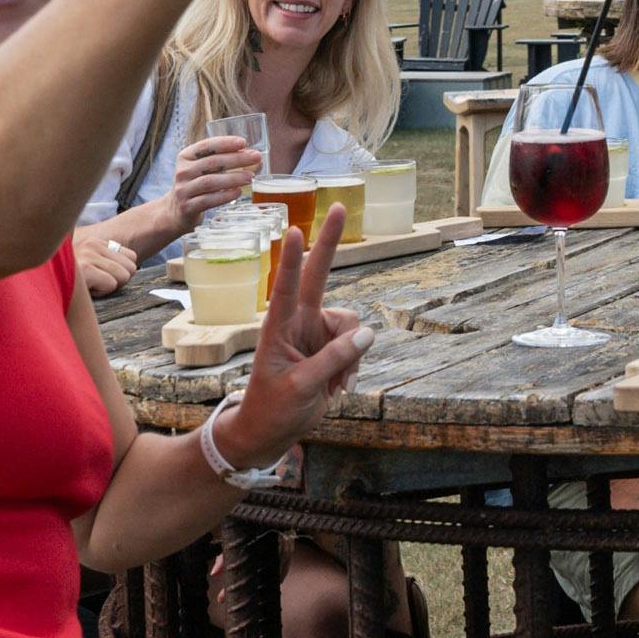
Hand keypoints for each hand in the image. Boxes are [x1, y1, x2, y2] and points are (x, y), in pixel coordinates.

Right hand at [73, 226, 138, 297]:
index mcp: (95, 242)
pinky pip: (111, 283)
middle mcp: (91, 243)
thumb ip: (108, 263)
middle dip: (115, 281)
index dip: (118, 274)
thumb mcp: (92, 268)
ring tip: (88, 287)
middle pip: (131, 268)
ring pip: (123, 276)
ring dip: (107, 287)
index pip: (132, 257)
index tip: (100, 279)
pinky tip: (86, 290)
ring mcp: (86, 253)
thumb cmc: (71, 285)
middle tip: (94, 284)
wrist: (42, 290)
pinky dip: (101, 292)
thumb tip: (132, 266)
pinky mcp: (83, 268)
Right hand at [167, 133, 261, 228]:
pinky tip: (238, 192)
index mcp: (185, 157)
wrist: (176, 211)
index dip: (225, 143)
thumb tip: (254, 158)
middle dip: (236, 159)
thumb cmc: (197, 185)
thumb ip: (222, 161)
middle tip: (256, 157)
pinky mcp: (187, 207)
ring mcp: (183, 190)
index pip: (205, 146)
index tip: (243, 142)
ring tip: (250, 177)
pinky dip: (224, 196)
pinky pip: (207, 200)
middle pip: (211, 163)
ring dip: (232, 178)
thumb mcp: (202, 169)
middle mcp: (182, 171)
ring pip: (209, 181)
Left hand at [228, 207, 368, 467]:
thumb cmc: (272, 407)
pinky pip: (356, 347)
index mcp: (279, 327)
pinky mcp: (331, 350)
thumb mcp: (300, 386)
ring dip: (351, 355)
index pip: (286, 286)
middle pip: (320, 274)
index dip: (294, 259)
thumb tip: (368, 334)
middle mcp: (299, 322)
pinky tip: (338, 389)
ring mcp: (316, 334)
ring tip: (334, 385)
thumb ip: (333, 359)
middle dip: (330, 242)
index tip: (296, 229)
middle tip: (340, 206)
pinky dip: (353, 367)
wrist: (270, 432)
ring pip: (352, 326)